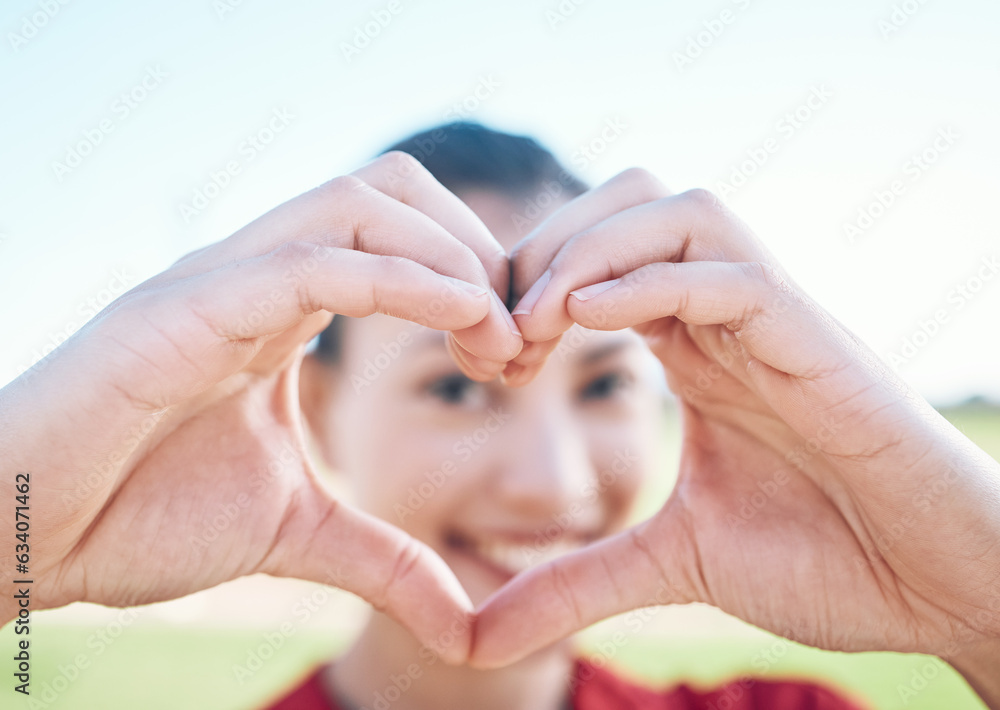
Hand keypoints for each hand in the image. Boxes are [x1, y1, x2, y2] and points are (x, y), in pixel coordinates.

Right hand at [0, 152, 521, 661]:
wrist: (21, 538)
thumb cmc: (138, 517)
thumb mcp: (296, 535)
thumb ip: (385, 561)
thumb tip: (465, 625)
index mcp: (283, 308)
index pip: (402, 234)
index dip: (478, 280)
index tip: (517, 360)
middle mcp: (255, 274)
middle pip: (392, 189)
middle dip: (477, 250)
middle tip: (515, 344)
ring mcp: (217, 281)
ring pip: (357, 203)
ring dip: (449, 256)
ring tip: (493, 338)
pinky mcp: (182, 309)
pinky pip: (309, 262)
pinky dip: (398, 278)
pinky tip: (460, 317)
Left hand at [473, 170, 999, 680]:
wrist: (939, 590)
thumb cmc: (826, 559)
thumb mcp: (670, 563)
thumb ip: (577, 581)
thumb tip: (478, 636)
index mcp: (692, 347)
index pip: (595, 259)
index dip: (524, 289)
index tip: (485, 362)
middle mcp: (728, 317)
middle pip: (627, 201)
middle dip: (545, 250)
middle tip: (503, 340)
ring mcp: (776, 322)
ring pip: (680, 210)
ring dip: (590, 251)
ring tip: (540, 326)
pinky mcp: (817, 345)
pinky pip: (733, 274)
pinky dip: (653, 281)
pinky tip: (589, 321)